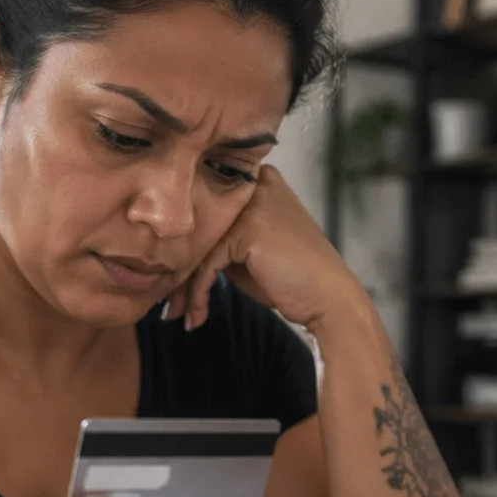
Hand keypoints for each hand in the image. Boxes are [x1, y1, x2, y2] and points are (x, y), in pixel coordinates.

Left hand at [164, 165, 363, 331]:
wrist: (328, 299)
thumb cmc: (292, 279)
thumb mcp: (250, 251)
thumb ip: (221, 238)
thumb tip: (176, 251)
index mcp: (259, 181)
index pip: (207, 212)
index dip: (186, 249)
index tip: (171, 284)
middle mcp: (255, 184)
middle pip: (200, 227)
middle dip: (179, 272)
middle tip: (168, 306)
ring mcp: (252, 204)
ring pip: (199, 247)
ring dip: (184, 288)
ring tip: (177, 315)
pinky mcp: (247, 228)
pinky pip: (207, 263)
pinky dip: (198, 292)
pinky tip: (197, 315)